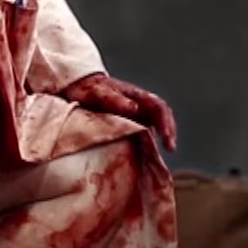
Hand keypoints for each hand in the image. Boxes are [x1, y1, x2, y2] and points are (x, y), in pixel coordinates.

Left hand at [61, 73, 176, 150]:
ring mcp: (137, 116)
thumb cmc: (89, 89)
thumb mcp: (99, 92)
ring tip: (158, 158)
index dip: (166, 122)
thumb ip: (115, 100)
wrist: (78, 90)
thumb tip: (135, 108)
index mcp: (137, 96)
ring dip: (158, 141)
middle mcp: (141, 106)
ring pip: (154, 128)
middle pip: (162, 118)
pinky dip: (146, 145)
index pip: (159, 107)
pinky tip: (144, 158)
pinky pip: (142, 135)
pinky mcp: (130, 125)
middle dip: (168, 133)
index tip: (166, 137)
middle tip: (170, 149)